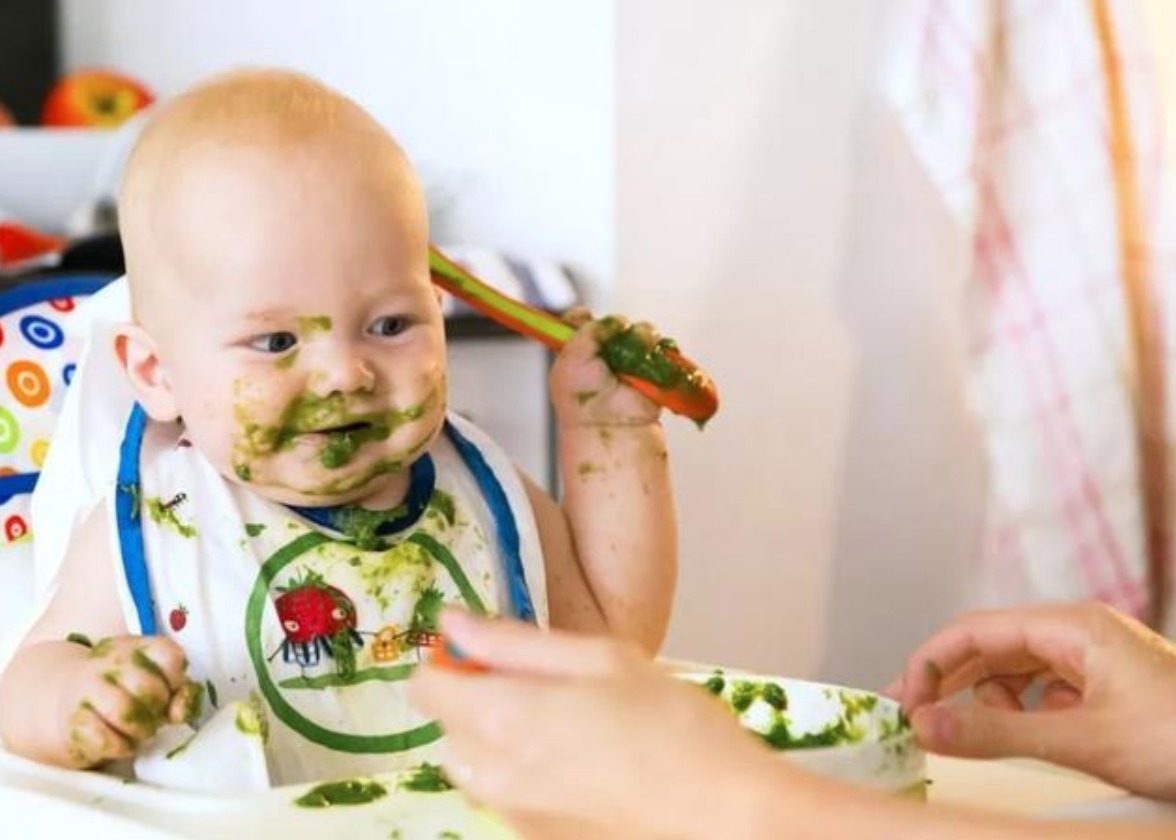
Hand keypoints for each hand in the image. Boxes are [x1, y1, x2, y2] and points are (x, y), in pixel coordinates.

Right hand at [61, 635, 200, 766]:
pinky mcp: (72, 719)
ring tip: (141, 732)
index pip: (168, 656)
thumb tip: (179, 713)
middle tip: (155, 717)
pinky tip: (122, 744)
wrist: (71, 700)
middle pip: (147, 687)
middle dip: (158, 709)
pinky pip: (103, 738)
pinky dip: (120, 747)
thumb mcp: (156, 683)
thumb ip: (179, 693)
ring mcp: (87, 688)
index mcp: (137, 647)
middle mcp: (110, 662)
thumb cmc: (125, 691)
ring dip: (141, 730)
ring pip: (123, 710)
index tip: (172, 691)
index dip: (177, 679)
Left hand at [409, 611, 781, 838]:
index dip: (451, 662)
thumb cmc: (672, 723)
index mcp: (501, 718)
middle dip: (479, 701)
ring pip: (475, 767)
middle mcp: (491, 775)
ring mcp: (512, 817)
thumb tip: (451, 622)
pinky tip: (584, 767)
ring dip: (498, 740)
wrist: (725, 816)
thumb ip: (513, 641)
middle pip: (449, 729)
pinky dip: (524, 776)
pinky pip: (506, 798)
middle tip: (547, 689)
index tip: (493, 654)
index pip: (424, 687)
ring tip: (569, 729)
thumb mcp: (601, 658)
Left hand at [549, 309, 661, 427]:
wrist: (608, 425)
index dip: (585, 317)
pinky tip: (650, 360)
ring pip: (642, 331)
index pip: (582, 321)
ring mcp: (630, 360)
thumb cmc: (581, 398)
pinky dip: (659, 349)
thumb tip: (615, 320)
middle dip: (618, 327)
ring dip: (641, 338)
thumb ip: (587, 331)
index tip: (586, 317)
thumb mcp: (571, 359)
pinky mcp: (652, 369)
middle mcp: (605, 353)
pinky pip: (662, 347)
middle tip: (614, 344)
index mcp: (580, 350)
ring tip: (633, 358)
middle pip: (617, 322)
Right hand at [888, 603, 1175, 799]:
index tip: (903, 702)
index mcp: (1072, 626)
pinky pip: (1042, 693)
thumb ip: (997, 734)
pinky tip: (1029, 737)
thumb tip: (925, 727)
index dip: (930, 662)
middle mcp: (1079, 635)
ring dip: (986, 701)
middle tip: (911, 720)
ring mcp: (1095, 662)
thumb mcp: (1083, 741)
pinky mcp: (1107, 690)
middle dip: (949, 681)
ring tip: (974, 734)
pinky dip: (1021, 714)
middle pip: (990, 646)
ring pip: (1015, 672)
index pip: (975, 630)